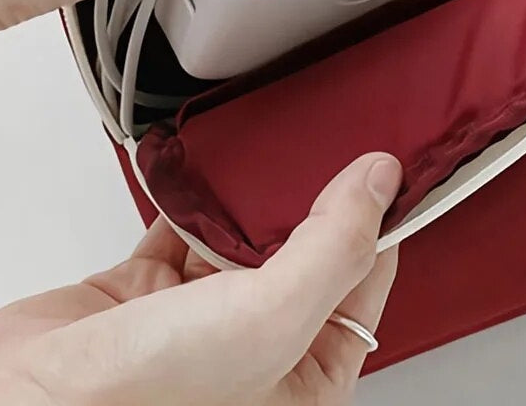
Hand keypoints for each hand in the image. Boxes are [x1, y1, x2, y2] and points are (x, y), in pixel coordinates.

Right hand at [0, 153, 401, 405]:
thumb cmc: (141, 402)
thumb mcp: (268, 319)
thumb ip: (331, 248)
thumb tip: (380, 183)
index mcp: (302, 378)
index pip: (362, 286)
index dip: (378, 225)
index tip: (384, 169)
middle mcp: (255, 351)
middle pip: (304, 256)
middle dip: (314, 204)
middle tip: (333, 145)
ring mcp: (198, 318)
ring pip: (242, 237)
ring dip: (252, 198)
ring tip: (276, 149)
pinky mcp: (146, 289)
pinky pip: (183, 229)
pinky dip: (191, 199)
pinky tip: (203, 170)